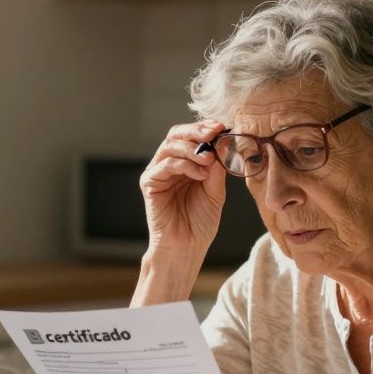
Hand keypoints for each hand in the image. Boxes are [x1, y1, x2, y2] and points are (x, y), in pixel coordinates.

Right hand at [139, 120, 227, 256]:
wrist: (187, 246)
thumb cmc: (200, 222)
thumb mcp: (215, 190)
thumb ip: (217, 167)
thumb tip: (223, 141)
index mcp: (185, 163)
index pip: (191, 137)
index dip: (205, 128)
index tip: (222, 127)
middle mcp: (168, 164)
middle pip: (177, 135)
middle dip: (196, 131)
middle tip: (213, 133)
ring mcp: (157, 173)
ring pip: (170, 146)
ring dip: (192, 149)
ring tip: (209, 159)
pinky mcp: (149, 183)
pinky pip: (166, 165)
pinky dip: (185, 165)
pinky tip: (200, 175)